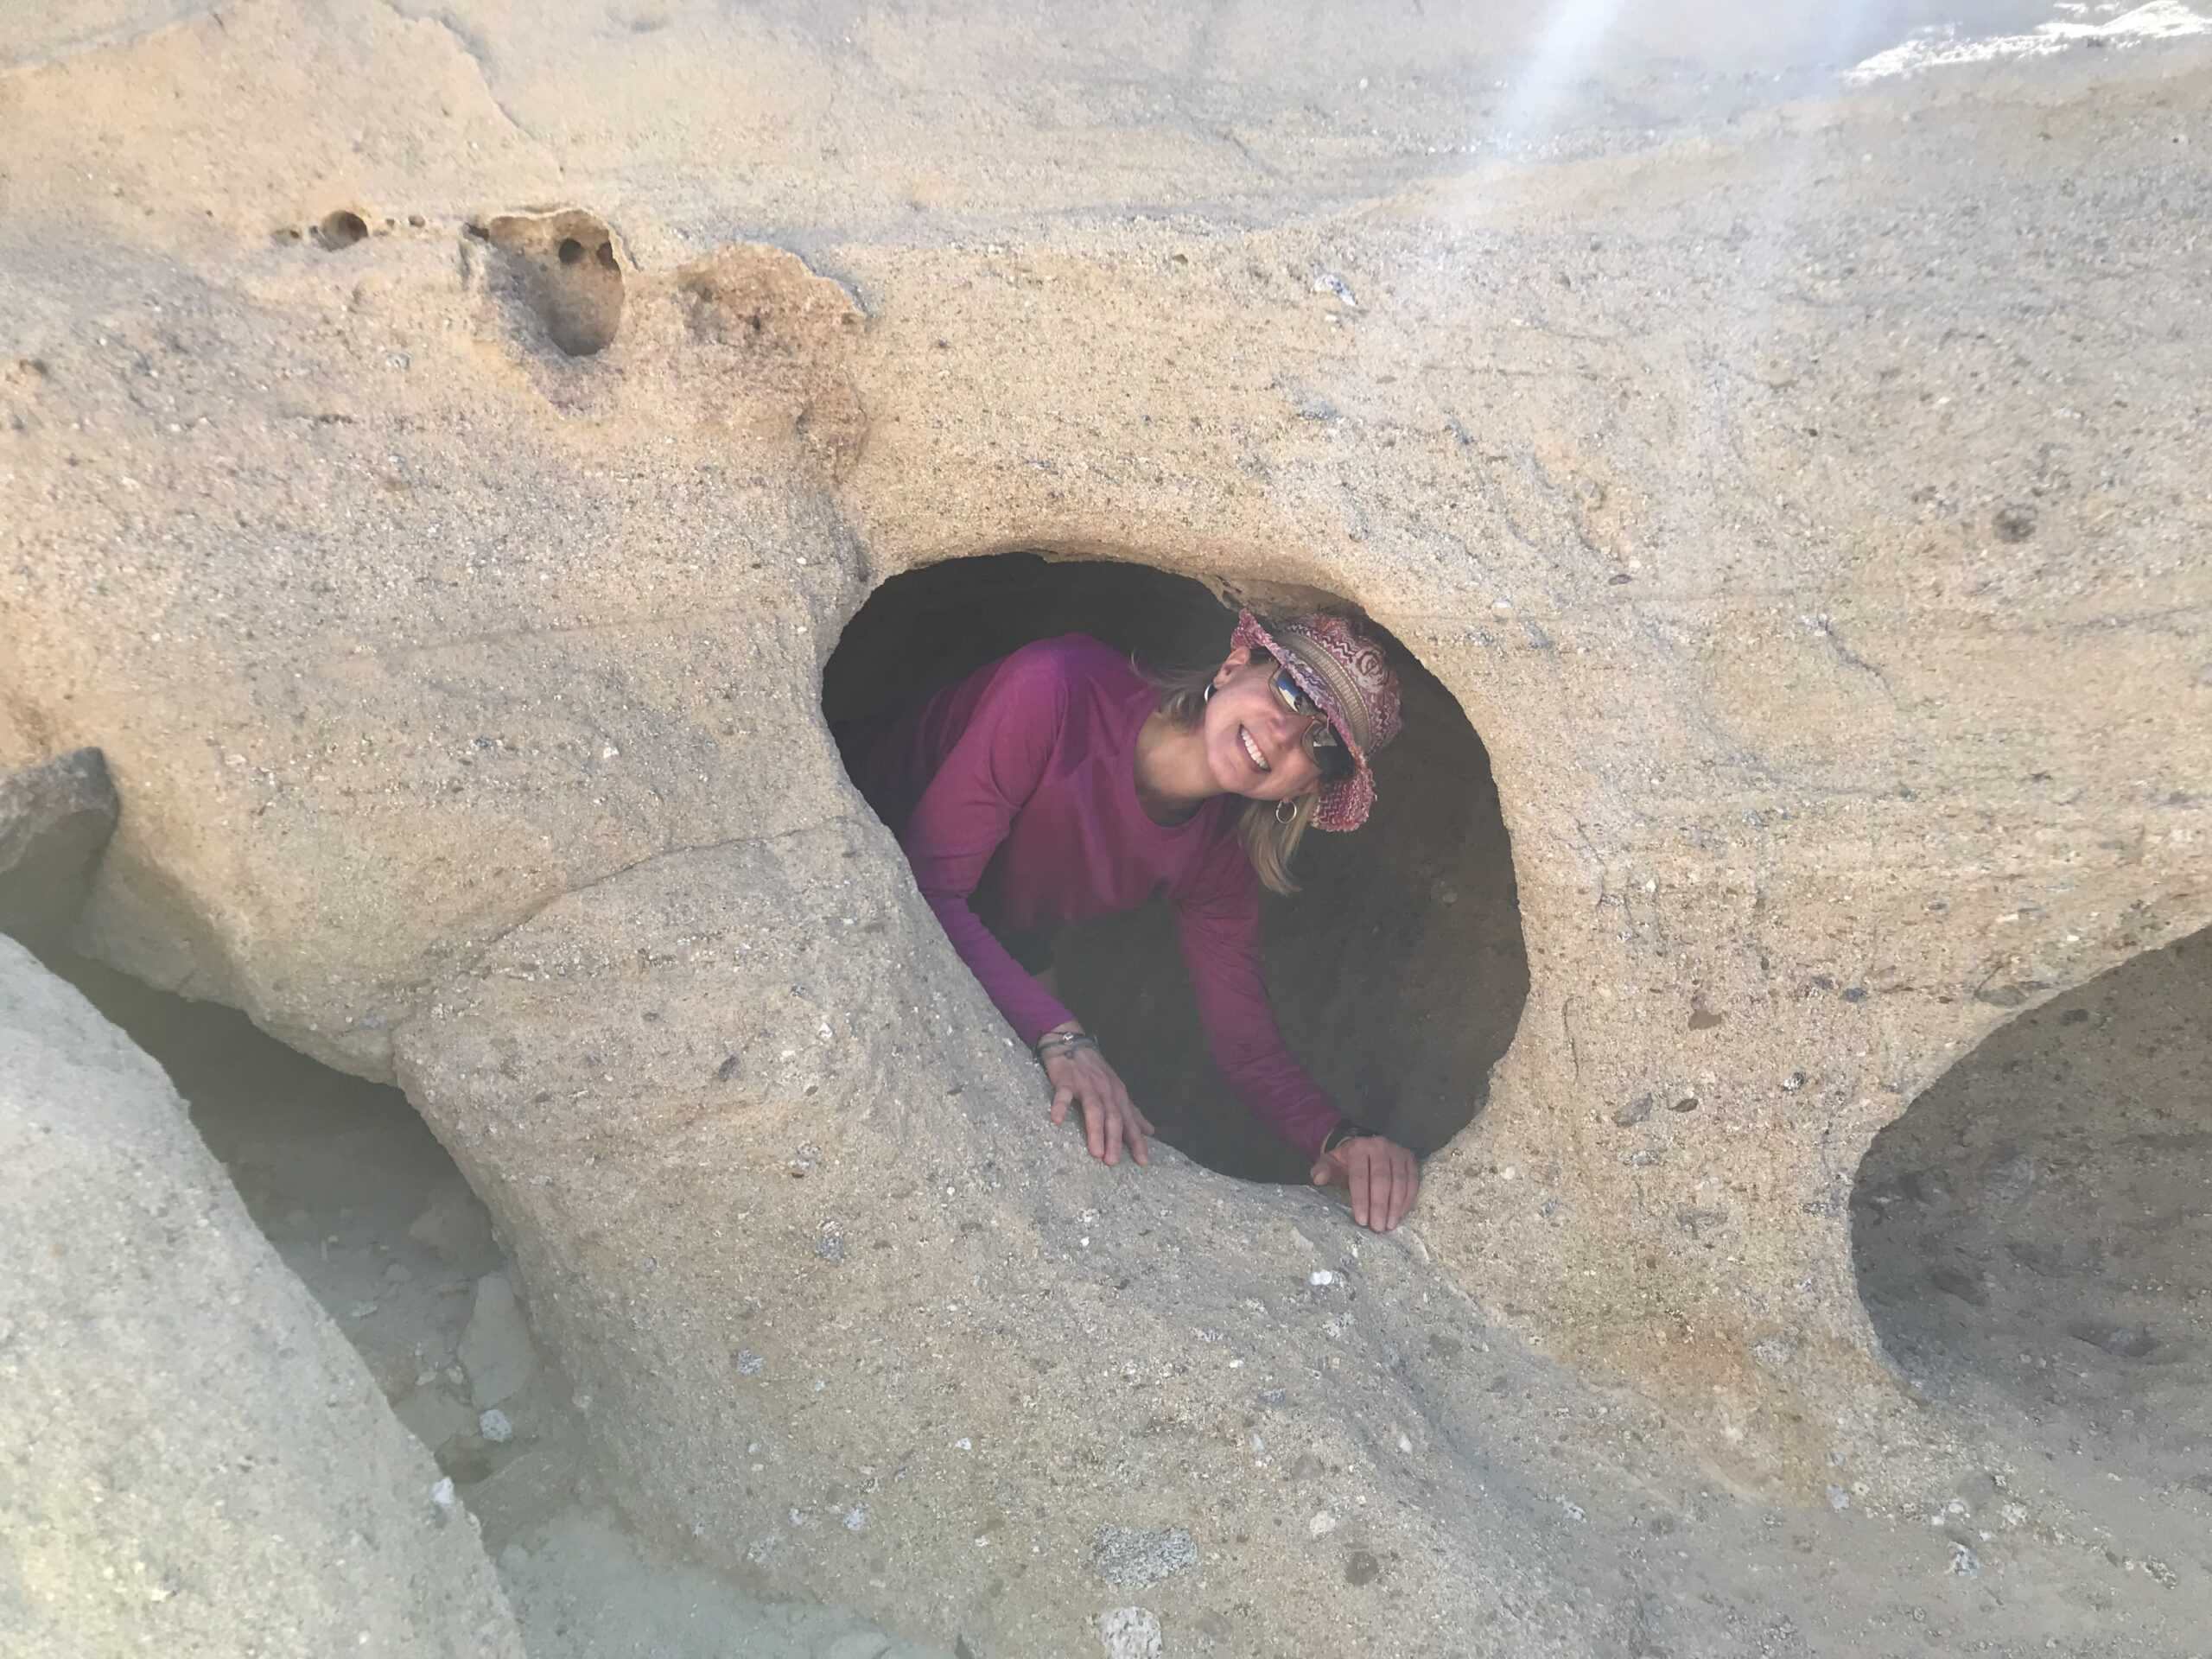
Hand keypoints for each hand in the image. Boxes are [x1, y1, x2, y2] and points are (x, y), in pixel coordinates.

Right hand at [1042, 1037, 1154, 1166]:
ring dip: (1095, 1130)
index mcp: (1118, 1095)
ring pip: (1094, 1109)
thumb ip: (1132, 1112)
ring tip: (1095, 1152)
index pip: (1130, 1121)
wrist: (1071, 1042)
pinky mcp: (1066, 1080)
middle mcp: (1105, 1090)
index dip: (1136, 1141)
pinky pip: (1064, 1094)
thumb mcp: (1116, 1090)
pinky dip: (1060, 1106)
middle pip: (1113, 1117)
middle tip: (1112, 1162)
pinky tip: (1057, 1120)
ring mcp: (1086, 1084)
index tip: (1142, 1162)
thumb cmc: (1094, 1071)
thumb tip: (1149, 1131)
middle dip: (1115, 1140)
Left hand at [1310, 1135, 1419, 1231]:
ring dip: (1395, 1206)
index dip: (1361, 1199)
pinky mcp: (1410, 1159)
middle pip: (1382, 1180)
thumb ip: (1322, 1170)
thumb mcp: (1331, 1162)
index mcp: (1358, 1148)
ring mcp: (1398, 1152)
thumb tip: (1318, 1179)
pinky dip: (1407, 1200)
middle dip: (1379, 1206)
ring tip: (1389, 1225)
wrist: (1365, 1147)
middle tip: (1377, 1227)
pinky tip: (1400, 1215)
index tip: (1361, 1220)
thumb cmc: (1346, 1161)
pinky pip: (1412, 1182)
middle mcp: (1380, 1146)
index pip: (1360, 1176)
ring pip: (1399, 1182)